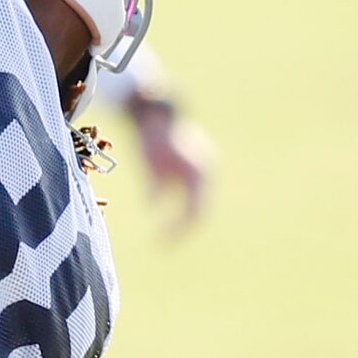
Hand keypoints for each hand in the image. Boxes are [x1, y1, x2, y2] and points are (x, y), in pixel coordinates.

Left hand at [133, 104, 212, 235]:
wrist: (156, 115)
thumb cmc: (152, 139)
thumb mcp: (150, 167)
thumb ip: (155, 189)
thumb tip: (152, 208)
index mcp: (198, 173)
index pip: (193, 212)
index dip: (177, 230)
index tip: (161, 242)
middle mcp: (206, 172)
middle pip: (199, 210)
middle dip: (182, 228)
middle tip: (163, 242)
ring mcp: (204, 168)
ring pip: (197, 203)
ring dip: (183, 218)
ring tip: (166, 234)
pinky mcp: (197, 166)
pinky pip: (192, 193)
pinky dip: (182, 206)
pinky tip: (168, 217)